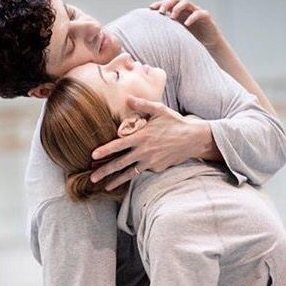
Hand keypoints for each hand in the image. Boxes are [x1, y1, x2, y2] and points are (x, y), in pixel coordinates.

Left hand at [90, 96, 205, 190]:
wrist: (193, 139)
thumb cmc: (175, 122)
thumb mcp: (159, 110)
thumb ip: (142, 105)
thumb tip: (128, 98)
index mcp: (141, 136)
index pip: (118, 145)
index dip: (104, 151)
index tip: (92, 156)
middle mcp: (143, 151)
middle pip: (120, 164)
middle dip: (104, 172)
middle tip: (92, 178)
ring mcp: (150, 162)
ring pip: (129, 173)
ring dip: (116, 181)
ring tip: (106, 186)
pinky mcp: (157, 168)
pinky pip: (143, 171)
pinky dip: (135, 173)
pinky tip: (127, 177)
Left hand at [149, 0, 222, 49]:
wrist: (209, 44)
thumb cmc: (190, 39)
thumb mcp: (176, 34)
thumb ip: (167, 31)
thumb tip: (149, 35)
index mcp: (179, 12)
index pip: (168, 3)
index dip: (159, 3)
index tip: (151, 8)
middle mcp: (187, 9)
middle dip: (167, 4)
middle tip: (161, 12)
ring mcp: (196, 11)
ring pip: (186, 3)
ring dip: (178, 8)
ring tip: (172, 17)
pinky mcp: (206, 17)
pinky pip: (199, 14)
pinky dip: (192, 18)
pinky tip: (186, 24)